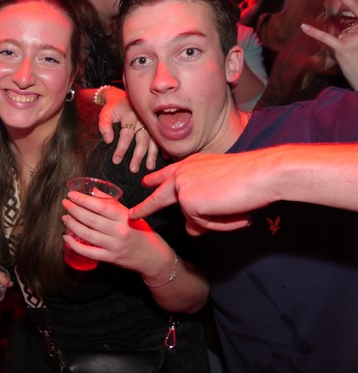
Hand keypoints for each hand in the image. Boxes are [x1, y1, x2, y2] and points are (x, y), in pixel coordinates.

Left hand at [62, 192, 162, 271]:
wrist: (153, 256)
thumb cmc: (142, 232)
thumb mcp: (131, 214)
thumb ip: (112, 203)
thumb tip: (94, 191)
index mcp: (124, 217)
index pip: (100, 206)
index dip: (84, 200)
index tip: (72, 195)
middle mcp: (119, 231)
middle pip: (91, 219)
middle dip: (74, 210)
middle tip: (65, 203)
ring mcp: (114, 246)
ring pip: (87, 234)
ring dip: (72, 225)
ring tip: (65, 217)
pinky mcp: (110, 258)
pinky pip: (88, 252)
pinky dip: (75, 245)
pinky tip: (66, 238)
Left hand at [98, 88, 157, 170]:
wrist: (123, 97)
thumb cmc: (113, 108)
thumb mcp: (105, 114)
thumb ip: (104, 126)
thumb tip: (109, 141)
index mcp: (129, 115)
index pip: (126, 134)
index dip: (121, 148)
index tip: (116, 160)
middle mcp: (142, 119)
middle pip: (142, 139)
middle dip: (138, 155)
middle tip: (133, 169)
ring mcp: (150, 123)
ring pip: (153, 140)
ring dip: (152, 154)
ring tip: (149, 167)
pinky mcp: (155, 125)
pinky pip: (160, 138)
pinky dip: (162, 148)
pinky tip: (164, 158)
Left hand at [128, 153, 273, 234]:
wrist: (261, 173)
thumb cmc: (249, 178)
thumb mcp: (219, 191)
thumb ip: (201, 207)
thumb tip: (190, 231)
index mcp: (191, 164)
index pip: (168, 173)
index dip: (155, 179)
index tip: (145, 182)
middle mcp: (182, 172)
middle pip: (159, 197)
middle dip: (145, 208)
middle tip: (132, 216)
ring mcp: (182, 187)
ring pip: (193, 218)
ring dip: (215, 221)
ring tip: (235, 207)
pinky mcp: (187, 201)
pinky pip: (202, 224)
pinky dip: (220, 224)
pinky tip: (233, 211)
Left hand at [301, 0, 357, 89]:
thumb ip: (356, 29)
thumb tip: (347, 20)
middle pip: (353, 15)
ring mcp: (355, 38)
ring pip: (340, 30)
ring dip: (341, 41)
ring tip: (351, 53)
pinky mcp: (343, 49)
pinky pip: (327, 38)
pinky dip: (314, 32)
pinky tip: (304, 26)